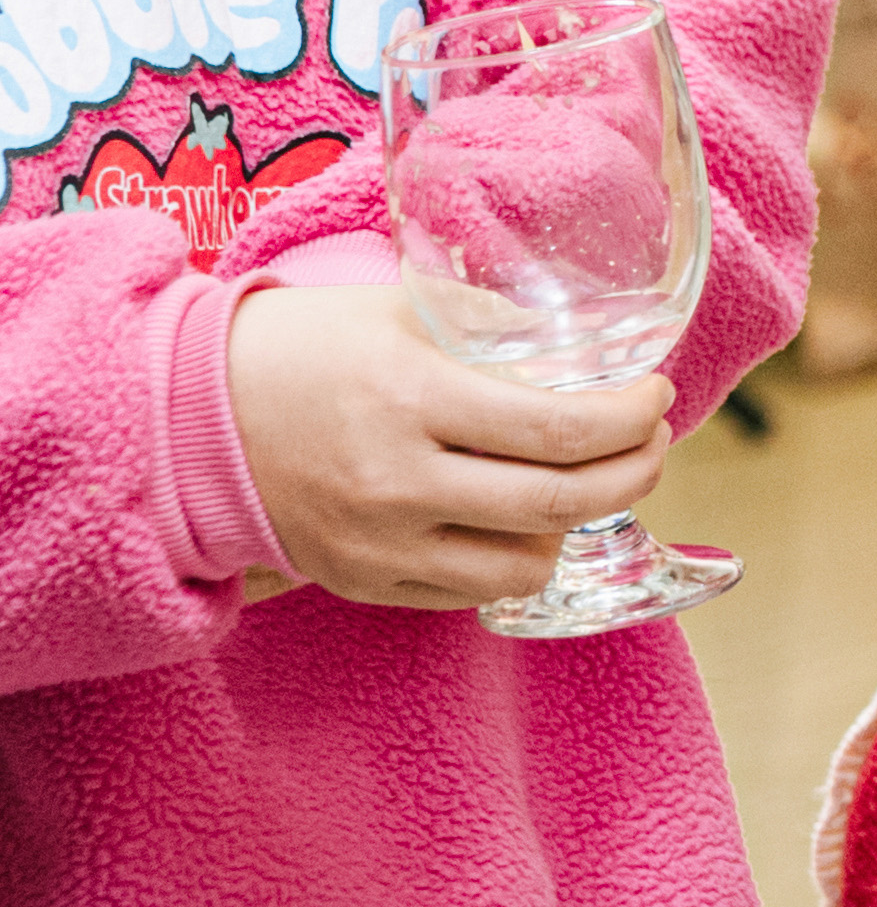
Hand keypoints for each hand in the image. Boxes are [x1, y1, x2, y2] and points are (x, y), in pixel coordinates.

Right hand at [223, 282, 673, 610]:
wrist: (191, 417)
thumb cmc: (307, 348)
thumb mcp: (403, 311)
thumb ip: (492, 327)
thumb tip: (590, 340)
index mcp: (414, 399)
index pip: (561, 430)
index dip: (633, 420)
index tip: (656, 396)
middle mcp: (399, 483)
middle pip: (559, 505)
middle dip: (634, 474)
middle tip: (651, 442)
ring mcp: (377, 545)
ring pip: (523, 566)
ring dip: (577, 529)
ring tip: (588, 484)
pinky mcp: (359, 583)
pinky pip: (469, 595)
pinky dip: (513, 561)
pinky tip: (522, 521)